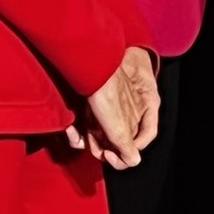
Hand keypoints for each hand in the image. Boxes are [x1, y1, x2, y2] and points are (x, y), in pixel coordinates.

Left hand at [80, 46, 159, 168]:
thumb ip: (128, 141)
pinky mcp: (90, 107)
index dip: (125, 155)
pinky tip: (70, 129)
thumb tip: (132, 161)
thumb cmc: (115, 79)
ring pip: (97, 138)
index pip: (138, 143)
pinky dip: (76, 133)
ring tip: (76, 133)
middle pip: (115, 143)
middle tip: (93, 143)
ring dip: (85, 140)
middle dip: (102, 147)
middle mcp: (125, 113)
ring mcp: (107, 110)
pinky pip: (83, 129)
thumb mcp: (118, 117)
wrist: (95, 53)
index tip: (111, 156)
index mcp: (142, 112)